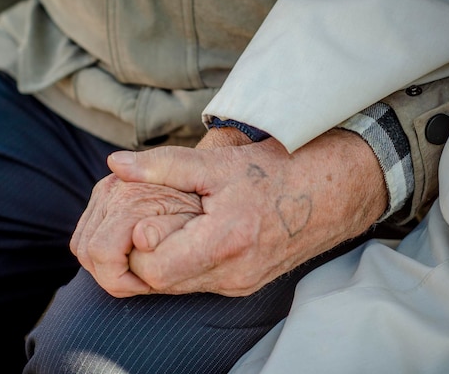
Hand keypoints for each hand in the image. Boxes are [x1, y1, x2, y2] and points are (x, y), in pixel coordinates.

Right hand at [70, 174, 201, 297]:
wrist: (211, 172)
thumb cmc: (209, 205)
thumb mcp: (195, 221)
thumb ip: (167, 230)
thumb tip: (140, 237)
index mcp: (130, 199)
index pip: (102, 253)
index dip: (121, 280)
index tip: (149, 285)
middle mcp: (111, 190)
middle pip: (87, 252)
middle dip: (112, 276)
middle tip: (145, 282)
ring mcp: (104, 191)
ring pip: (82, 245)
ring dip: (106, 265)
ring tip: (140, 269)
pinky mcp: (103, 195)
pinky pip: (85, 234)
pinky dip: (103, 252)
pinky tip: (132, 254)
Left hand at [109, 128, 386, 295]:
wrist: (332, 193)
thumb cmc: (277, 171)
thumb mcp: (219, 162)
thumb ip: (164, 165)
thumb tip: (116, 163)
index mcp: (225, 243)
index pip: (154, 270)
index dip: (138, 244)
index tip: (144, 216)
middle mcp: (234, 275)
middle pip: (162, 283)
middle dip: (146, 254)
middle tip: (150, 219)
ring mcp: (241, 284)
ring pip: (179, 286)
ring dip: (165, 259)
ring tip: (173, 224)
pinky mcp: (246, 285)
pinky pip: (200, 283)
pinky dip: (186, 263)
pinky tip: (195, 235)